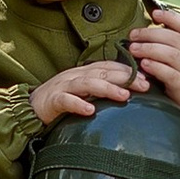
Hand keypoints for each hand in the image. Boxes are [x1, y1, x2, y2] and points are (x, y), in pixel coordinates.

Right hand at [30, 57, 150, 125]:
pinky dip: (78, 104)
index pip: (110, 67)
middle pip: (103, 72)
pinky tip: (90, 111)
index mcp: (85, 72)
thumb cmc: (62, 100)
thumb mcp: (84, 92)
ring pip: (87, 83)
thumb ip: (102, 91)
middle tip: (145, 85)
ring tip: (124, 96)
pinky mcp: (53, 100)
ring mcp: (64, 86)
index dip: (130, 71)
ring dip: (107, 88)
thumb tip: (130, 96)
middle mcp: (76, 75)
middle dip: (125, 78)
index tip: (149, 79)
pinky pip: (66, 101)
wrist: (30, 108)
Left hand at [126, 9, 179, 124]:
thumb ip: (172, 50)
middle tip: (133, 35)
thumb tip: (147, 37)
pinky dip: (157, 68)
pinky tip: (144, 65)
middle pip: (174, 38)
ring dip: (150, 49)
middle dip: (151, 34)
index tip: (154, 13)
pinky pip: (172, 75)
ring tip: (134, 49)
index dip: (171, 18)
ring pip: (173, 54)